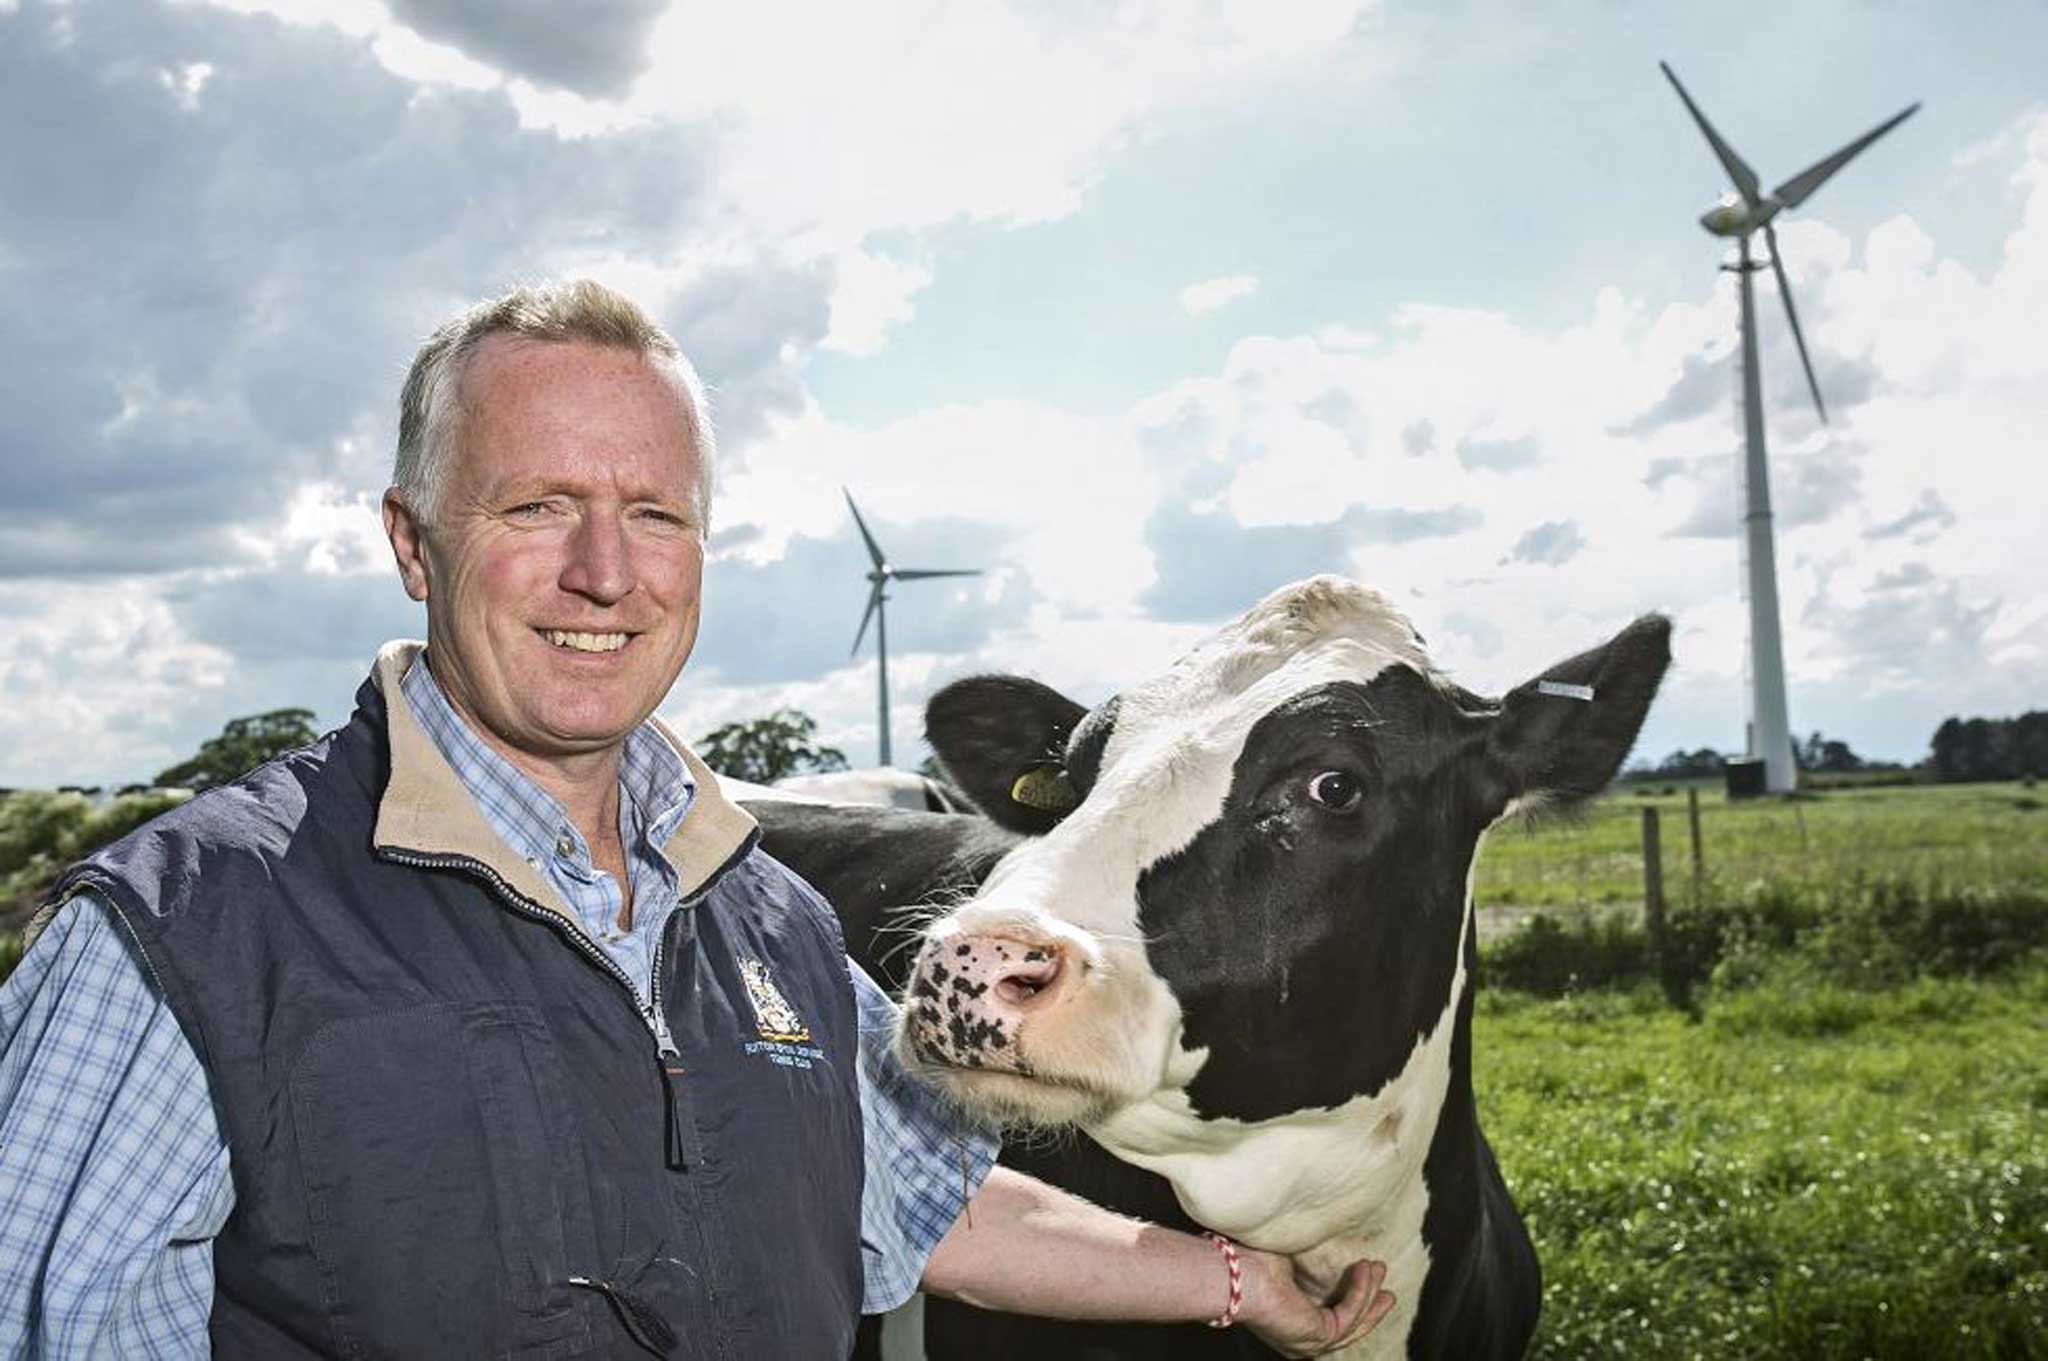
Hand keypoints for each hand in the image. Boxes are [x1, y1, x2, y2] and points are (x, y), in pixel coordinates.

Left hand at [1235, 1248, 1394, 1356]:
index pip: (1330, 1317)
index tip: (1368, 1277)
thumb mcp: (1288, 1261)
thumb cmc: (1249, 1263)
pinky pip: (1349, 1313)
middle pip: (1349, 1327)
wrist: (1235, 1276)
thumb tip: (1322, 1237)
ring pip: (1353, 1322)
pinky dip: (1360, 1291)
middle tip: (1389, 1288)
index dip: (1354, 1301)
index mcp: (1290, 1321)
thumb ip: (1307, 1261)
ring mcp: (1309, 1342)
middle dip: (1371, 1307)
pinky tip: (1364, 1268)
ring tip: (1377, 1267)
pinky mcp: (1318, 1336)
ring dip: (1369, 1293)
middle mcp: (1300, 1338)